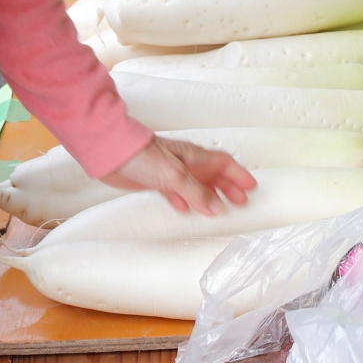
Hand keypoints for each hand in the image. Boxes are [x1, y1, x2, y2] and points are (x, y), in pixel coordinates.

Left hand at [102, 137, 256, 215]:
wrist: (112, 153)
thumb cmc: (142, 154)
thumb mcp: (175, 175)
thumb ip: (195, 192)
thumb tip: (216, 208)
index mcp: (194, 156)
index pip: (224, 164)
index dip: (238, 175)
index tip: (250, 187)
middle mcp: (186, 163)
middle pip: (214, 175)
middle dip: (229, 187)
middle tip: (240, 201)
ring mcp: (171, 171)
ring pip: (198, 185)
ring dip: (210, 196)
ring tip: (220, 208)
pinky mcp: (156, 180)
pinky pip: (177, 192)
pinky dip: (185, 201)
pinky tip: (184, 209)